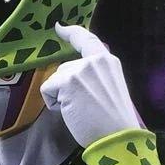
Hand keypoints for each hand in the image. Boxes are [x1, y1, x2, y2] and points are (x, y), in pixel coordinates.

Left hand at [40, 24, 142, 146]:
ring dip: (61, 96)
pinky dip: (53, 103)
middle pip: (65, 68)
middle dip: (66, 87)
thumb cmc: (113, 121)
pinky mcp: (67, 81)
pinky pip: (47, 89)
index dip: (71, 32)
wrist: (117, 137)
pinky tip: (71, 112)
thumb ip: (94, 75)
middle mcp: (94, 61)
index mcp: (108, 61)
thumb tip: (70, 74)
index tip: (59, 27)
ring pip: (55, 79)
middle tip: (85, 106)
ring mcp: (80, 69)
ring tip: (80, 110)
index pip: (87, 39)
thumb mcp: (109, 88)